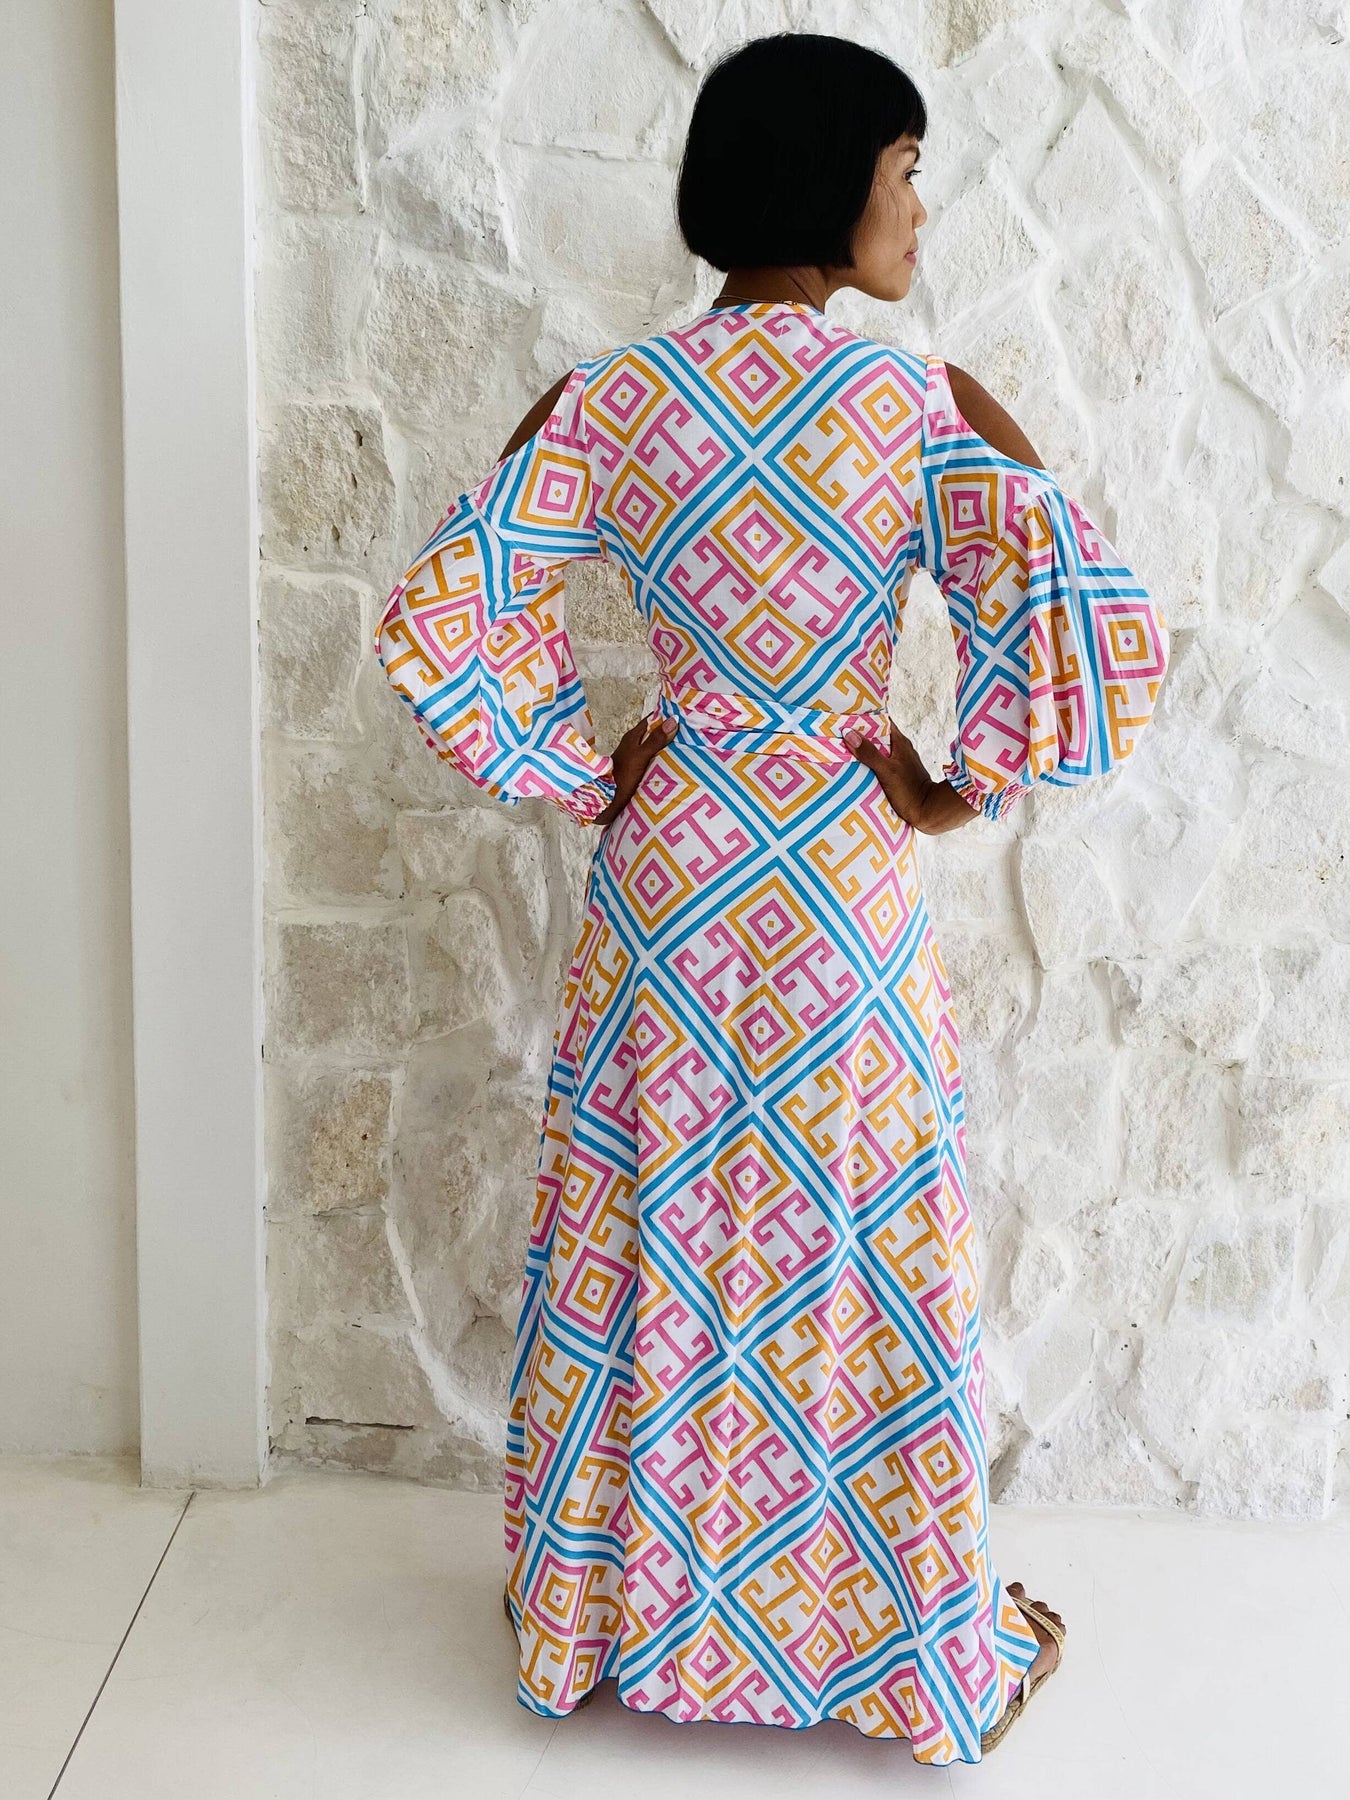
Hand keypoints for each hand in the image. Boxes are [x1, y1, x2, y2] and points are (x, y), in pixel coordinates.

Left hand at [592, 714, 678, 827]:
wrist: (608, 799)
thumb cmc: (622, 776)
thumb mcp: (641, 756)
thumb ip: (655, 740)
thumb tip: (673, 720)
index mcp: (633, 736)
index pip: (652, 719)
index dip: (666, 715)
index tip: (683, 714)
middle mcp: (634, 743)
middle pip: (653, 732)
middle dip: (669, 730)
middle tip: (690, 730)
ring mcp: (635, 755)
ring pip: (653, 745)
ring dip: (666, 745)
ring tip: (686, 745)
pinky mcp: (637, 767)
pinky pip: (653, 757)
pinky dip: (662, 757)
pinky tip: (673, 761)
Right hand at [842, 720, 977, 834]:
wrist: (928, 811)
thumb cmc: (909, 790)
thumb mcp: (886, 770)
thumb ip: (869, 753)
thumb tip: (849, 734)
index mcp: (900, 742)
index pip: (882, 722)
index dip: (867, 718)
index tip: (849, 716)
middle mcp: (901, 748)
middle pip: (879, 736)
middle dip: (862, 734)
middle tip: (841, 733)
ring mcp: (901, 761)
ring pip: (880, 750)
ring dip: (866, 749)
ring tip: (846, 749)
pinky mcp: (898, 774)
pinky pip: (881, 762)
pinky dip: (870, 762)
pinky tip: (859, 767)